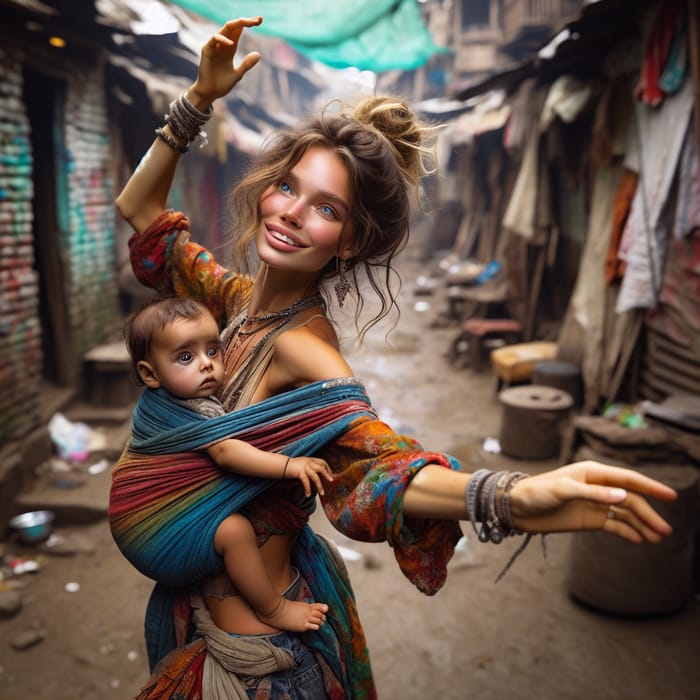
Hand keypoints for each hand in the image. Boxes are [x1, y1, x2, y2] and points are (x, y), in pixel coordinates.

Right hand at [189, 17, 262, 107]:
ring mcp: (214, 46)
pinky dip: (222, 39)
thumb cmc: (222, 84)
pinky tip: (231, 43)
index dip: (248, 24)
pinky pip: (214, 39)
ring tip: (248, 24)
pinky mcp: (207, 51)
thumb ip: (246, 64)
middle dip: (245, 21)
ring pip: (224, 29)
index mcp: (230, 48)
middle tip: (258, 20)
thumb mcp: (237, 74)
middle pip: (233, 27)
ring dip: (236, 25)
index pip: (239, 31)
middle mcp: (222, 44)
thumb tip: (259, 54)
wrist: (210, 93)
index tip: (260, 21)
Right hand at [285, 457, 334, 496]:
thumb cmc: (292, 465)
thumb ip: (310, 466)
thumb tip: (317, 474)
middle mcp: (308, 462)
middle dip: (327, 474)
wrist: (282, 465)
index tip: (331, 474)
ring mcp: (304, 467)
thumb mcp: (303, 462)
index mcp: (310, 459)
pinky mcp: (299, 472)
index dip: (328, 468)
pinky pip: (306, 482)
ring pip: (315, 477)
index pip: (322, 462)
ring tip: (322, 493)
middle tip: (331, 481)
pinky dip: (308, 488)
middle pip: (321, 468)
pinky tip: (308, 494)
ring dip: (319, 485)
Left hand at [509, 461, 676, 542]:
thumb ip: (593, 493)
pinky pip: (614, 525)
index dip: (650, 487)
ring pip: (625, 513)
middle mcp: (598, 487)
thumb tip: (622, 496)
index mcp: (593, 473)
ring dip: (642, 524)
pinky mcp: (589, 519)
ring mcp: (595, 504)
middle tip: (666, 530)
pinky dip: (628, 532)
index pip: (627, 479)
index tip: (671, 496)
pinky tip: (641, 540)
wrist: (516, 508)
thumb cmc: (535, 492)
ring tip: (657, 538)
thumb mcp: (562, 490)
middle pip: (630, 499)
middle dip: (649, 513)